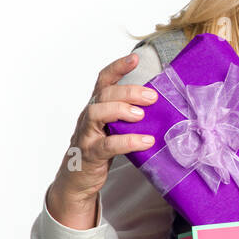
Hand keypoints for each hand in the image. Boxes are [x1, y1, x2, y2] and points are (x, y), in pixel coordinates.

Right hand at [45, 51, 158, 227]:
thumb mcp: (113, 129)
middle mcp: (88, 117)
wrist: (77, 180)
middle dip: (128, 92)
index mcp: (97, 107)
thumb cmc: (100, 150)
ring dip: (120, 110)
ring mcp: (86, 135)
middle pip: (104, 94)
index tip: (134, 58)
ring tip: (141, 115)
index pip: (104, 81)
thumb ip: (130, 117)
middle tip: (151, 97)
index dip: (117, 67)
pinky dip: (127, 141)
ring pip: (96, 113)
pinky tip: (145, 141)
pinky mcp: (89, 154)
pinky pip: (106, 145)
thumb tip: (161, 108)